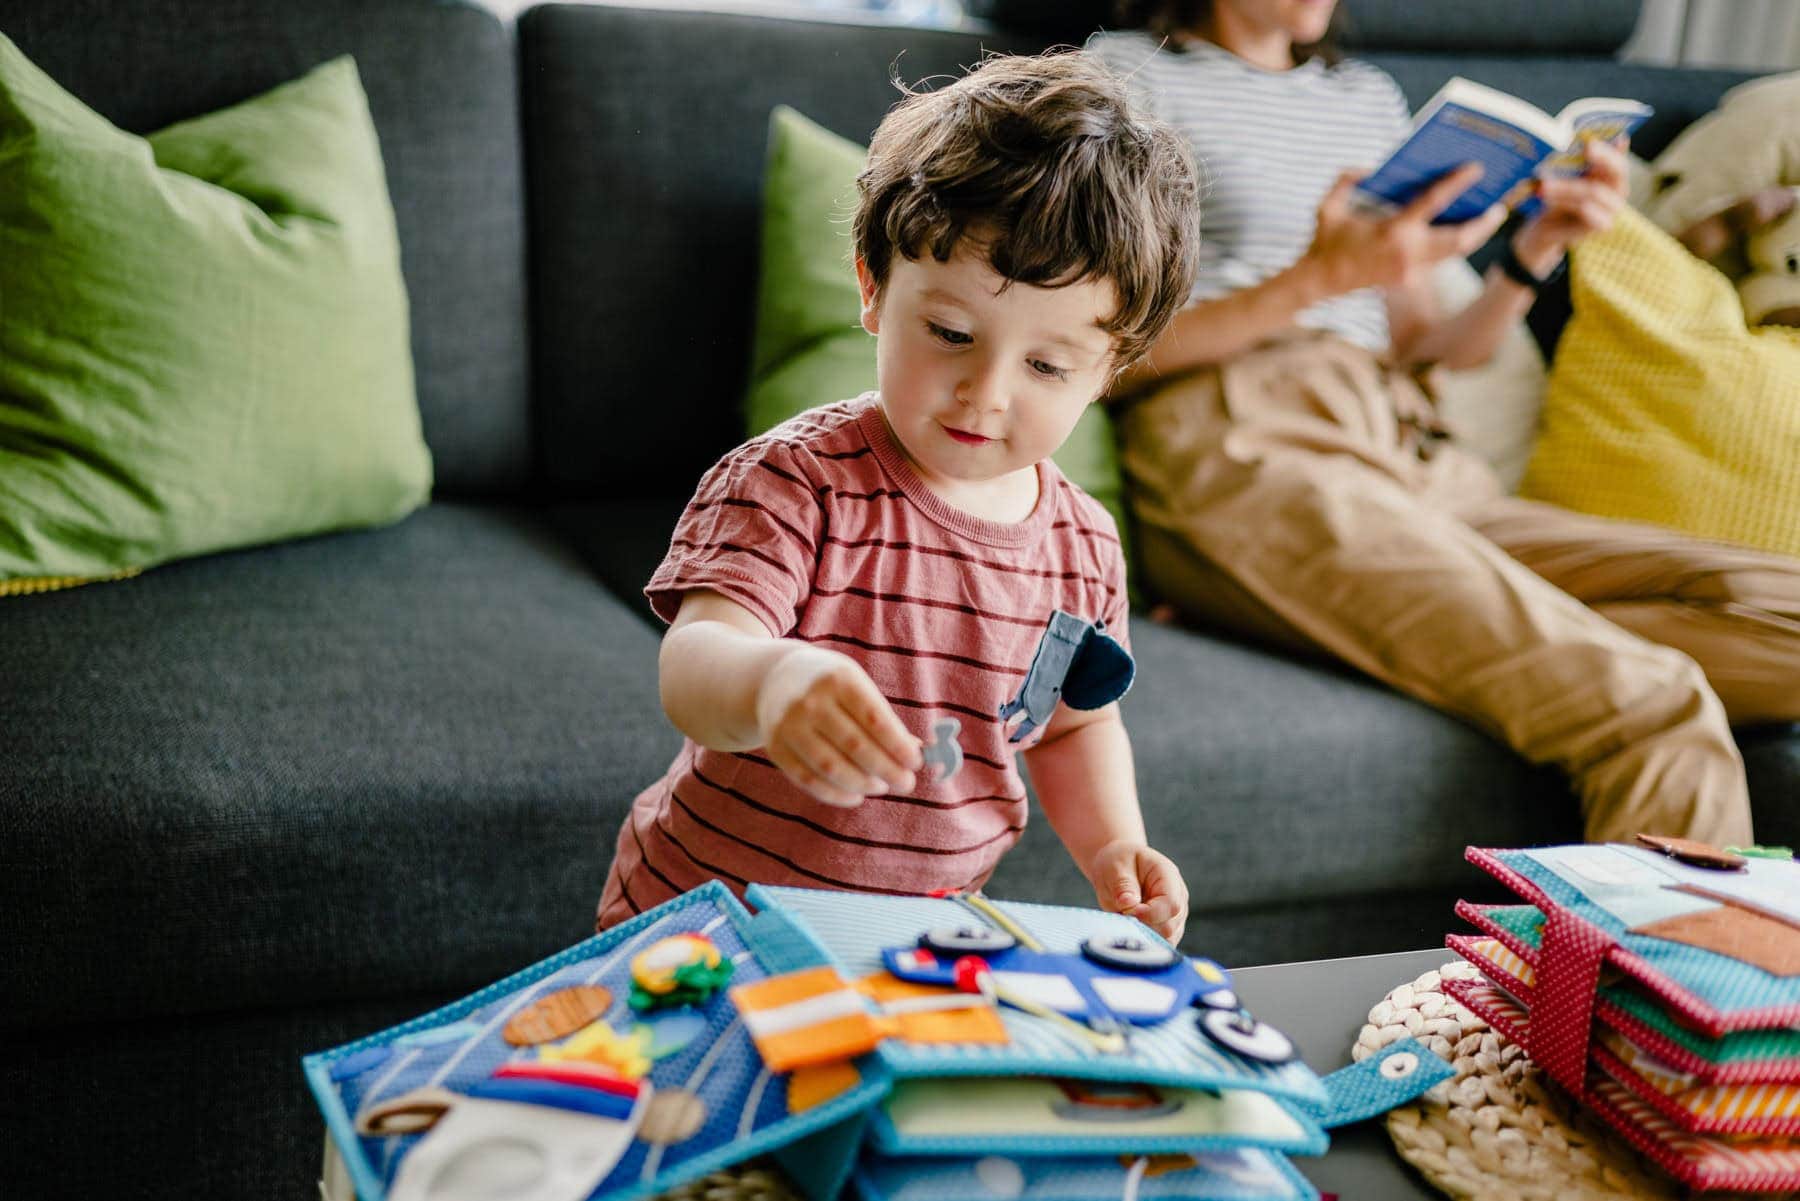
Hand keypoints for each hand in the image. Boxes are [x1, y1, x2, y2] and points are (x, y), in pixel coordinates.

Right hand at [755, 645, 920, 806]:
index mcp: (839, 679)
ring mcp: (789, 724)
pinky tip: (856, 796)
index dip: (898, 746)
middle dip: (886, 770)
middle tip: (906, 783)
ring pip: (831, 767)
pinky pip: (808, 780)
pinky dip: (836, 795)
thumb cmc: (832, 687)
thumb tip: (917, 752)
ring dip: (863, 784)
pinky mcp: (775, 747)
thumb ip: (884, 719)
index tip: (916, 763)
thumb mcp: (858, 686)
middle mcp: (810, 700)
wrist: (776, 678)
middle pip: (855, 746)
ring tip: (882, 787)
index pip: (874, 719)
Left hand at [1090, 840, 1188, 942]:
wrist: (1118, 868)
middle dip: (1142, 926)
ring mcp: (1175, 916)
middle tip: (1119, 916)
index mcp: (1169, 877)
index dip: (1150, 914)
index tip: (1126, 912)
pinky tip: (1127, 930)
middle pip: (1169, 926)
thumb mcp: (1115, 866)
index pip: (1171, 904)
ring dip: (1141, 935)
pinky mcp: (1166, 930)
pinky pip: (1158, 945)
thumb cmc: (1118, 862)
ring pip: (1165, 940)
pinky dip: (1141, 942)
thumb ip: (1123, 885)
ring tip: (1122, 919)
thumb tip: (1128, 904)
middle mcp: (1178, 898)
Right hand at [1308, 163, 1507, 294]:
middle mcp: (1408, 253)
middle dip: (1483, 225)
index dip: (1457, 183)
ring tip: (1488, 219)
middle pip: (1460, 239)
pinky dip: (1452, 247)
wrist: (1319, 281)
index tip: (1476, 168)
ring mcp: (1411, 270)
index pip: (1434, 201)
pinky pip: (1438, 261)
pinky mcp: (1409, 280)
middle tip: (1498, 208)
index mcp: (1393, 230)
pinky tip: (1462, 233)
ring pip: (1454, 254)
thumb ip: (1348, 179)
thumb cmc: (1324, 240)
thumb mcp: (1329, 204)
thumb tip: (1371, 169)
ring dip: (1474, 237)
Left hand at [1512, 137, 1629, 274]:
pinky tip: (1546, 196)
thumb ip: (1575, 160)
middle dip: (1603, 157)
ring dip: (1566, 186)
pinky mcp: (1603, 225)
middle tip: (1587, 147)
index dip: (1613, 147)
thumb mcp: (1565, 176)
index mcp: (1613, 173)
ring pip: (1593, 191)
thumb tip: (1578, 138)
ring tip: (1542, 184)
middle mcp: (1619, 188)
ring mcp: (1613, 208)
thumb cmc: (1559, 195)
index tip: (1602, 137)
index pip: (1619, 157)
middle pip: (1617, 171)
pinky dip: (1565, 202)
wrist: (1548, 227)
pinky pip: (1588, 211)